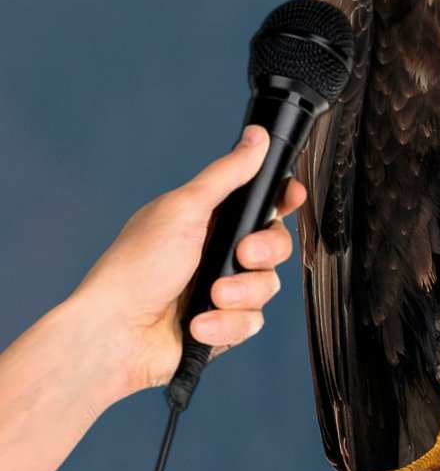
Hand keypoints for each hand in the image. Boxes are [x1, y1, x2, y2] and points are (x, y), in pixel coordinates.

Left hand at [70, 125, 305, 395]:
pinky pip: (251, 322)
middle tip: (243, 254)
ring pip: (267, 287)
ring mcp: (221, 289)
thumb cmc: (137, 268)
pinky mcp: (222, 324)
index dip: (283, 199)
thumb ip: (227, 174)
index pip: (259, 203)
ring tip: (212, 296)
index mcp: (207, 219)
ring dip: (241, 293)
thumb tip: (256, 137)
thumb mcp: (185, 208)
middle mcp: (217, 252)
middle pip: (275, 245)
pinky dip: (227, 324)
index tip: (292, 198)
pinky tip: (198, 324)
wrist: (117, 333)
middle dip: (265, 251)